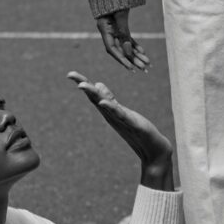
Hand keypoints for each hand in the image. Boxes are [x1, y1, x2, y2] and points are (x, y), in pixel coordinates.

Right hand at [70, 71, 175, 188]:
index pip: (94, 95)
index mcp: (109, 111)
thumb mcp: (121, 111)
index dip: (83, 83)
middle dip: (84, 85)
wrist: (153, 150)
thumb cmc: (137, 131)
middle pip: (95, 98)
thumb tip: (98, 84)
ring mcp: (120, 120)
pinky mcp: (133, 125)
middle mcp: (111, 115)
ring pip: (104, 105)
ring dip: (93, 95)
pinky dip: (111, 108)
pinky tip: (103, 103)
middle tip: (71, 74)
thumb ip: (110, 99)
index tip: (70, 73)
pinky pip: (120, 115)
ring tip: (82, 85)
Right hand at [96, 8, 148, 70]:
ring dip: (136, 54)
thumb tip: (129, 51)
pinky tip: (142, 52)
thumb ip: (123, 32)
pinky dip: (134, 45)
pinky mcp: (119, 24)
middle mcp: (107, 30)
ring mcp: (113, 27)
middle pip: (120, 49)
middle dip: (133, 60)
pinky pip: (127, 38)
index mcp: (104, 28)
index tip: (131, 68)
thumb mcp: (120, 13)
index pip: (112, 48)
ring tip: (147, 63)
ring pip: (125, 44)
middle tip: (144, 69)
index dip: (122, 59)